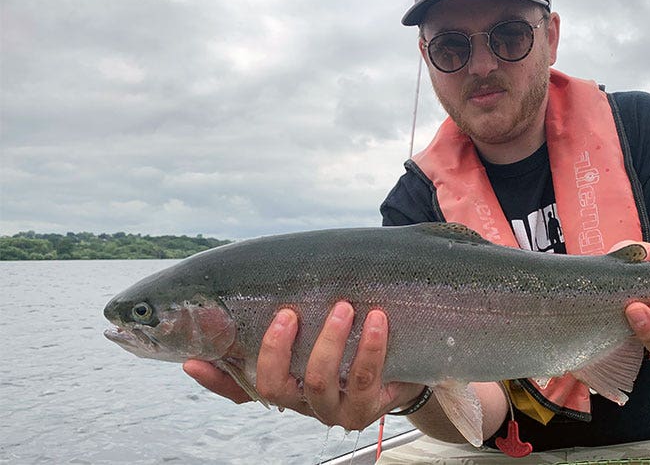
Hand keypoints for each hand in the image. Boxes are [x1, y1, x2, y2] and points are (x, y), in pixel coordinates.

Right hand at [184, 302, 425, 430]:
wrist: (408, 367)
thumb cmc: (356, 344)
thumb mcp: (322, 332)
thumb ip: (293, 322)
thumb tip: (260, 290)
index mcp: (286, 385)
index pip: (240, 389)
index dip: (215, 379)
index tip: (192, 360)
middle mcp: (303, 402)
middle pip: (273, 387)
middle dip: (276, 348)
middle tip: (289, 313)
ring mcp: (334, 409)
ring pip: (318, 381)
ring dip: (329, 341)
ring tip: (344, 308)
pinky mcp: (368, 407)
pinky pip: (365, 377)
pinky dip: (371, 345)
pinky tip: (377, 320)